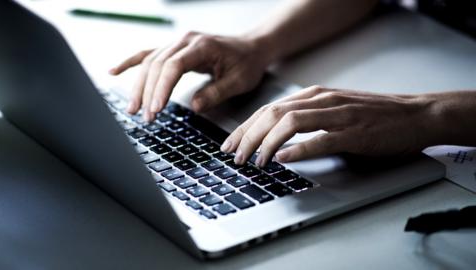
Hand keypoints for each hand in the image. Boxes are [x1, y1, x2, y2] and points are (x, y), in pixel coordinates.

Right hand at [110, 32, 269, 121]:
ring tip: (133, 108)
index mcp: (202, 46)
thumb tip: (193, 106)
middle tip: (145, 116)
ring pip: (150, 61)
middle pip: (157, 64)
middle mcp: (186, 40)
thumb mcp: (239, 81)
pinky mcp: (175, 49)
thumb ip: (216, 92)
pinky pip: (148, 54)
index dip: (162, 88)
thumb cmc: (247, 63)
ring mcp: (178, 43)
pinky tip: (115, 71)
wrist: (252, 48)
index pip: (174, 66)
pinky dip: (131, 63)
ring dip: (139, 85)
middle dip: (148, 92)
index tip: (156, 108)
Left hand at [220, 86, 436, 166]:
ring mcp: (338, 114)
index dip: (245, 127)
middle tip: (235, 156)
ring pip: (291, 122)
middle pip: (273, 114)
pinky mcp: (355, 132)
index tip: (230, 143)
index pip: (269, 109)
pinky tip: (283, 158)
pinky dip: (299, 148)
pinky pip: (321, 139)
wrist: (415, 115)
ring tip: (254, 161)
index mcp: (314, 96)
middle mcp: (322, 100)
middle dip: (248, 136)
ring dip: (267, 142)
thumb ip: (307, 119)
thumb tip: (275, 138)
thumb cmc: (373, 116)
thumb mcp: (333, 110)